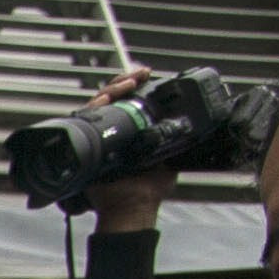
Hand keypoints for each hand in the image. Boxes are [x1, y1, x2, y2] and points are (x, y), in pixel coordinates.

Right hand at [80, 67, 177, 235]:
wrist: (131, 205)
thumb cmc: (148, 189)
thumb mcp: (171, 157)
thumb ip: (176, 140)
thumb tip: (194, 125)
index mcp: (130, 132)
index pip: (128, 100)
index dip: (134, 84)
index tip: (145, 74)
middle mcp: (111, 131)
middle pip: (111, 97)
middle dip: (124, 81)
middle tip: (138, 75)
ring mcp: (96, 136)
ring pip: (98, 103)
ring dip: (112, 89)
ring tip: (127, 84)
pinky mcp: (84, 143)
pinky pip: (85, 119)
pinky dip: (94, 105)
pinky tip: (106, 98)